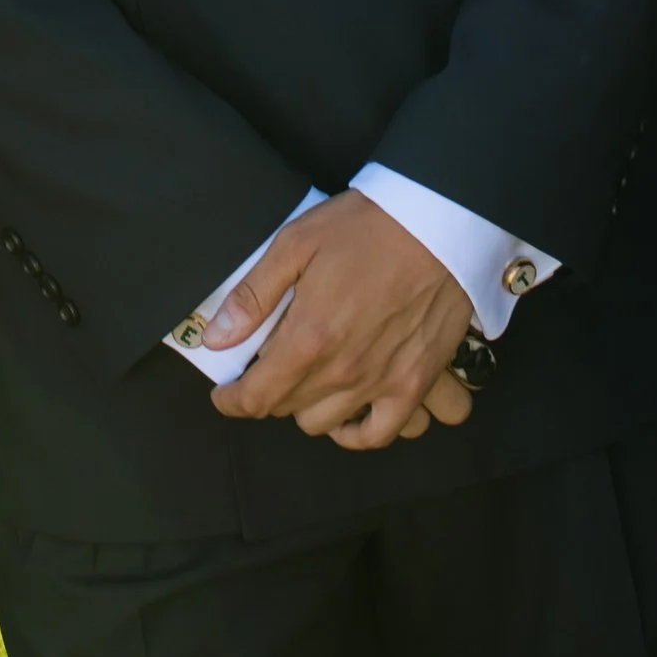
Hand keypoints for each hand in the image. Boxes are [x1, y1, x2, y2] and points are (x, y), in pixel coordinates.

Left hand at [204, 190, 475, 448]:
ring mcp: (382, 382)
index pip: (256, 397)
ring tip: (305, 379)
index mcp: (308, 339)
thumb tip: (216, 338)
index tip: (225, 393)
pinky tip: (347, 412)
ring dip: (306, 407)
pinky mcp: (415, 383)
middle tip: (268, 367)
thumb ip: (253, 296)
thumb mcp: (296, 243)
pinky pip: (381, 433)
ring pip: (325, 424)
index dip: (232, 400)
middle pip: (287, 408)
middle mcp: (343, 371)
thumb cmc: (368, 226)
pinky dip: (358, 432)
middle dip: (267, 392)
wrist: (440, 222)